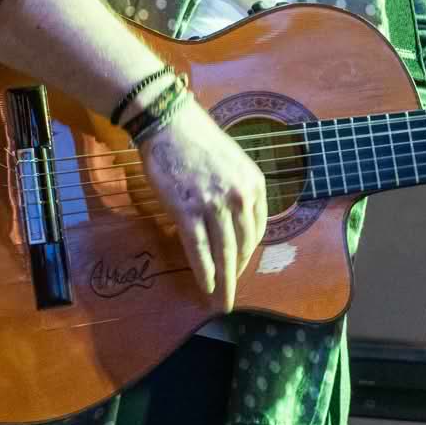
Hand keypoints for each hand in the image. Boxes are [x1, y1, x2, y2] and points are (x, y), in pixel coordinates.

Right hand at [138, 90, 266, 312]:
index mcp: (254, 183)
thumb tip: (234, 221)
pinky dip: (205, 273)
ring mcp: (214, 206)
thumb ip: (238, 190)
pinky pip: (199, 251)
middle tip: (232, 293)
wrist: (168, 124)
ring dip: (225, 282)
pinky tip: (207, 287)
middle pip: (243, 246)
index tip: (239, 264)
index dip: (248, 252)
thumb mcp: (233, 162)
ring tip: (223, 301)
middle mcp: (239, 197)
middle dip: (237, 273)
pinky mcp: (187, 213)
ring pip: (224, 254)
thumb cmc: (198, 140)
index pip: (257, 229)